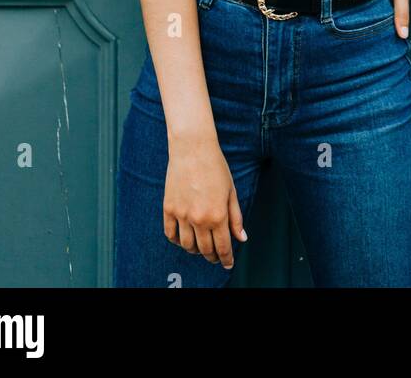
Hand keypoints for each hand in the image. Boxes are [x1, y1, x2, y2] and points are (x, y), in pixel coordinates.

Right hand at [163, 137, 246, 267]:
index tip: (228, 263)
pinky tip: (184, 239)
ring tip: (200, 247)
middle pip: (205, 249)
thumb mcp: (231, 191)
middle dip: (212, 256)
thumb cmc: (215, 167)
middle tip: (215, 256)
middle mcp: (199, 219)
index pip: (222, 247)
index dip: (226, 259)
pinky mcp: (169, 208)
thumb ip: (236, 217)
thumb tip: (241, 239)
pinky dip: (177, 241)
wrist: (192, 148)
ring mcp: (182, 215)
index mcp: (218, 215)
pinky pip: (170, 234)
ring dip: (195, 250)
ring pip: (187, 245)